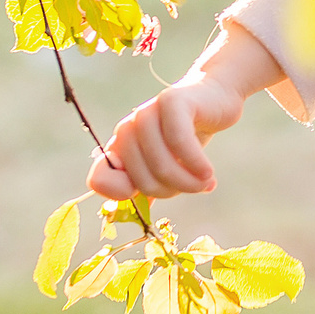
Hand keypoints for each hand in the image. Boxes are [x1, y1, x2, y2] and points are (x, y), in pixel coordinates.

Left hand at [87, 23, 280, 200]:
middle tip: (194, 185)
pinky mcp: (171, 101)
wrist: (216, 98)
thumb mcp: (166, 165)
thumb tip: (135, 215)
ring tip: (206, 182)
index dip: (122, 195)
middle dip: (172, 191)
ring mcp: (146, 113)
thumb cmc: (189, 136)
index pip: (98, 180)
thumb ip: (147, 187)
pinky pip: (179, 141)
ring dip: (189, 182)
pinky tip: (209, 173)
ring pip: (161, 164)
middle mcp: (127, 129)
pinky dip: (197, 164)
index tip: (153, 194)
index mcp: (119, 147)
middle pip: (141, 180)